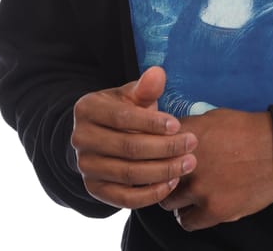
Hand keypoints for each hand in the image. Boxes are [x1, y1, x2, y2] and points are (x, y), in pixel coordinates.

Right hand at [71, 66, 197, 208]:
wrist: (103, 135)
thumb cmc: (122, 110)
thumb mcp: (131, 94)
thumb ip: (145, 87)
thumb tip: (157, 73)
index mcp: (87, 109)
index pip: (123, 118)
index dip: (152, 123)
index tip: (178, 125)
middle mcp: (80, 139)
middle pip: (128, 147)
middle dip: (165, 147)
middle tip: (192, 143)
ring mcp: (85, 166)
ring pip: (129, 173)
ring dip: (163, 170)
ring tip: (188, 162)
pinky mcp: (94, 189)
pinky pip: (124, 198)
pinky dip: (150, 193)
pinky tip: (172, 182)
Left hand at [159, 108, 272, 230]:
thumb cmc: (247, 130)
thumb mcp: (213, 117)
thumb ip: (188, 129)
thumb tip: (171, 135)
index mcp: (186, 136)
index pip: (152, 147)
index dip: (152, 153)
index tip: (155, 158)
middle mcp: (188, 162)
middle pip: (156, 176)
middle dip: (161, 177)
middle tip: (169, 178)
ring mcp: (201, 188)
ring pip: (168, 201)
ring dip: (176, 198)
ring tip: (185, 194)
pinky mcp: (214, 209)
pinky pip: (187, 221)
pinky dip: (189, 216)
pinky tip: (196, 209)